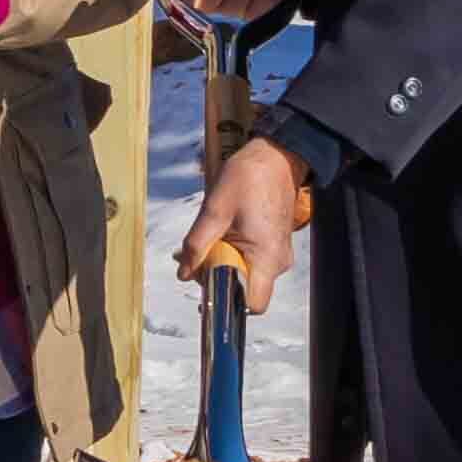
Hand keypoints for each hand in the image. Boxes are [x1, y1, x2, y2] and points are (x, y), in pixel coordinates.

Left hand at [176, 133, 315, 301]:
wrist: (277, 157)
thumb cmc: (249, 179)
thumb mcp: (214, 210)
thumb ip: (197, 245)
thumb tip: (184, 273)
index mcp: (266, 258)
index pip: (253, 304)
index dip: (228, 302)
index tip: (205, 288)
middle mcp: (277, 262)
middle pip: (243, 289)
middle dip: (215, 277)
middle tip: (192, 257)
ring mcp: (277, 253)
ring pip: (244, 274)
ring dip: (219, 263)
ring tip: (202, 241)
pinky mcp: (272, 245)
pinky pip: (249, 260)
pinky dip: (230, 253)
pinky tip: (216, 235)